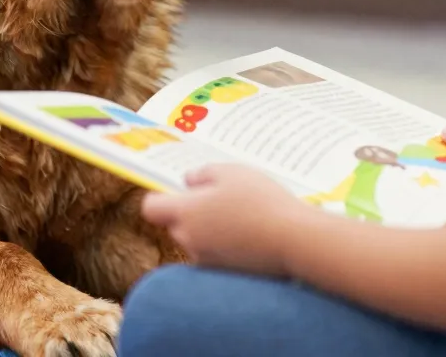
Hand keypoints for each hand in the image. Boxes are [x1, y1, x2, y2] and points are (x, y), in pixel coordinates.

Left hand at [141, 165, 307, 274]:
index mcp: (185, 213)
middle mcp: (190, 240)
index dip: (162, 197)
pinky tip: (249, 234)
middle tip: (220, 198)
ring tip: (241, 215)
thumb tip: (188, 183)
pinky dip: (226, 246)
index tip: (181, 191)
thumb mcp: (229, 172)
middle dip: (191, 213)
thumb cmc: (260, 200)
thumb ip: (201, 174)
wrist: (293, 240)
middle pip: (176, 225)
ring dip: (210, 230)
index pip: (152, 208)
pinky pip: (217, 256)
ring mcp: (207, 261)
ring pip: (197, 241)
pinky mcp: (226, 275)